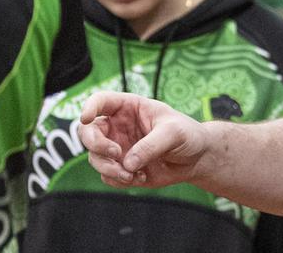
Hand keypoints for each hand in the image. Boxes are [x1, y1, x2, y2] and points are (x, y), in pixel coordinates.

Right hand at [78, 91, 210, 188]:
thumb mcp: (174, 132)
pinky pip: (107, 176)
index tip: (86, 118)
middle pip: (88, 132)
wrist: (196, 158)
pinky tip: (141, 177)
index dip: (89, 107)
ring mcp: (117, 148)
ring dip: (109, 169)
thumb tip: (127, 163)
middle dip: (97, 145)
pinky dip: (119, 181)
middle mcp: (117, 127)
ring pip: (95, 158)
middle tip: (117, 154)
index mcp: (128, 107)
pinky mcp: (121, 168)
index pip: (100, 101)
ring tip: (133, 174)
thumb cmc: (187, 134)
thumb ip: (151, 145)